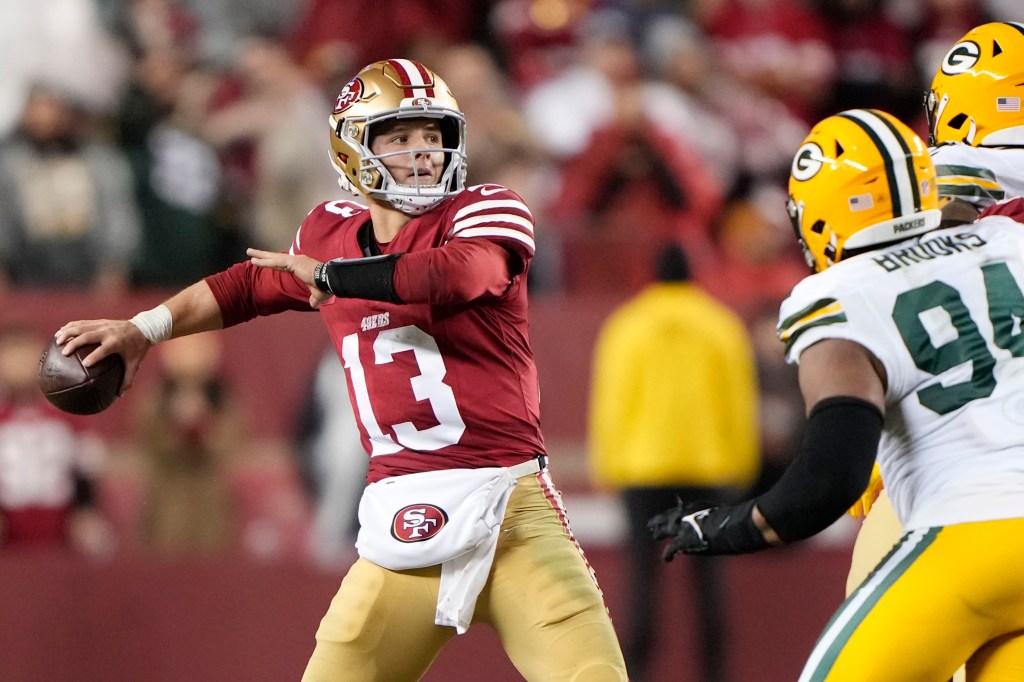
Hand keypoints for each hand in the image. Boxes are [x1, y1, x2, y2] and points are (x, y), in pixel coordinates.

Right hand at [55, 319, 152, 392]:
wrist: (144, 327)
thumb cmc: (138, 348)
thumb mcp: (135, 364)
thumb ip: (127, 380)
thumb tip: (118, 396)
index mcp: (116, 343)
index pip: (103, 350)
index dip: (94, 356)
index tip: (85, 364)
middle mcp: (108, 332)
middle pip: (88, 336)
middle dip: (74, 343)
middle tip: (63, 352)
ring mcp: (103, 325)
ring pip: (82, 327)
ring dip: (68, 332)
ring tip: (56, 341)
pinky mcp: (100, 321)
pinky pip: (82, 323)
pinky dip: (70, 326)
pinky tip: (60, 332)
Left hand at [247, 248, 333, 308]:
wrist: (330, 280)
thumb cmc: (326, 286)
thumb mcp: (318, 295)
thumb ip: (314, 299)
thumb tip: (313, 305)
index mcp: (301, 267)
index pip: (284, 265)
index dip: (274, 263)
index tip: (266, 261)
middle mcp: (297, 261)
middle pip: (276, 258)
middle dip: (264, 256)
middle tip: (251, 252)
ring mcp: (295, 260)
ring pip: (274, 258)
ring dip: (260, 255)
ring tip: (248, 252)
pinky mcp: (293, 262)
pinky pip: (276, 261)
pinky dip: (265, 261)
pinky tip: (254, 260)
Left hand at [648, 498, 766, 559]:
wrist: (736, 526)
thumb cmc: (738, 520)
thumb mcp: (732, 513)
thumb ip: (729, 514)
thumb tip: (750, 514)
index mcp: (695, 509)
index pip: (679, 510)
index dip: (673, 513)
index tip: (669, 514)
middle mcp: (686, 516)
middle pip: (668, 517)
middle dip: (660, 521)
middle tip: (652, 524)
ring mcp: (683, 527)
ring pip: (664, 529)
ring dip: (658, 532)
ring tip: (654, 534)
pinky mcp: (685, 540)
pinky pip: (671, 548)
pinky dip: (668, 554)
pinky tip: (666, 560)